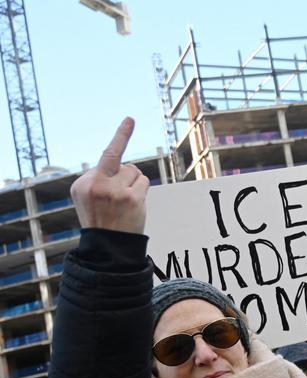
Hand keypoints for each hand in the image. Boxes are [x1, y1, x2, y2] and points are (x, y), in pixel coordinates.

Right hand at [69, 118, 148, 233]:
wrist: (109, 247)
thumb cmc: (101, 219)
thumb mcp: (88, 198)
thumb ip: (99, 177)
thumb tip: (122, 163)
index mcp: (81, 183)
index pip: (106, 156)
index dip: (122, 136)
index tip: (131, 119)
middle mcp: (95, 184)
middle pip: (122, 164)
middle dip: (125, 175)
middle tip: (118, 198)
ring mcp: (114, 191)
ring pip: (134, 172)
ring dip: (134, 184)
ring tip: (125, 203)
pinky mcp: (131, 198)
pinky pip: (144, 182)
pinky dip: (142, 190)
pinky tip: (133, 205)